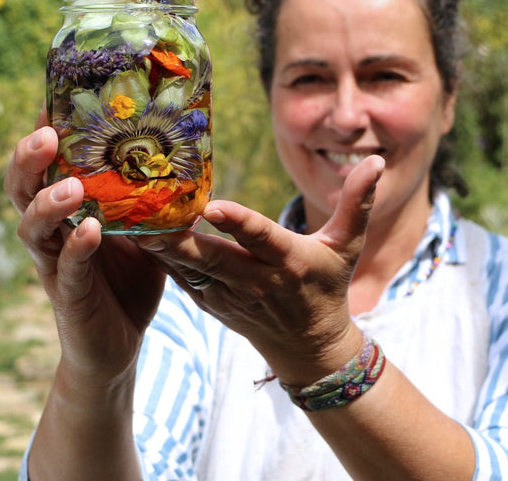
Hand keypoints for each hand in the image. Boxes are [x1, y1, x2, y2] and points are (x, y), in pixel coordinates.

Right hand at [4, 110, 166, 386]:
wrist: (118, 346)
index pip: (44, 168)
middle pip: (22, 190)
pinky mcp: (68, 296)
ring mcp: (54, 265)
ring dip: (48, 203)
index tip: (50, 105)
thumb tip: (183, 159)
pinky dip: (76, 248)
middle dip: (27, 160)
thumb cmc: (129, 282)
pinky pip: (65, 268)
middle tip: (45, 134)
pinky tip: (90, 231)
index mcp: (67, 213)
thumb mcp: (145, 233)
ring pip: (32, 228)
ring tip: (71, 186)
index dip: (41, 138)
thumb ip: (151, 201)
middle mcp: (52, 234)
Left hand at [137, 155, 384, 384]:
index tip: (211, 206)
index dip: (238, 223)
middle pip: (213, 258)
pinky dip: (159, 261)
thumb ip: (359, 203)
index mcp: (289, 261)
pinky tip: (134, 238)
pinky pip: (181, 280)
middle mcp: (256, 280)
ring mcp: (230, 296)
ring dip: (160, 249)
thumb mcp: (348, 247)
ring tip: (130, 222)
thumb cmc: (328, 287)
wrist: (308, 347)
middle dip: (179, 239)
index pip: (262, 239)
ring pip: (190, 270)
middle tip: (147, 215)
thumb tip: (377, 161)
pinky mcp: (211, 304)